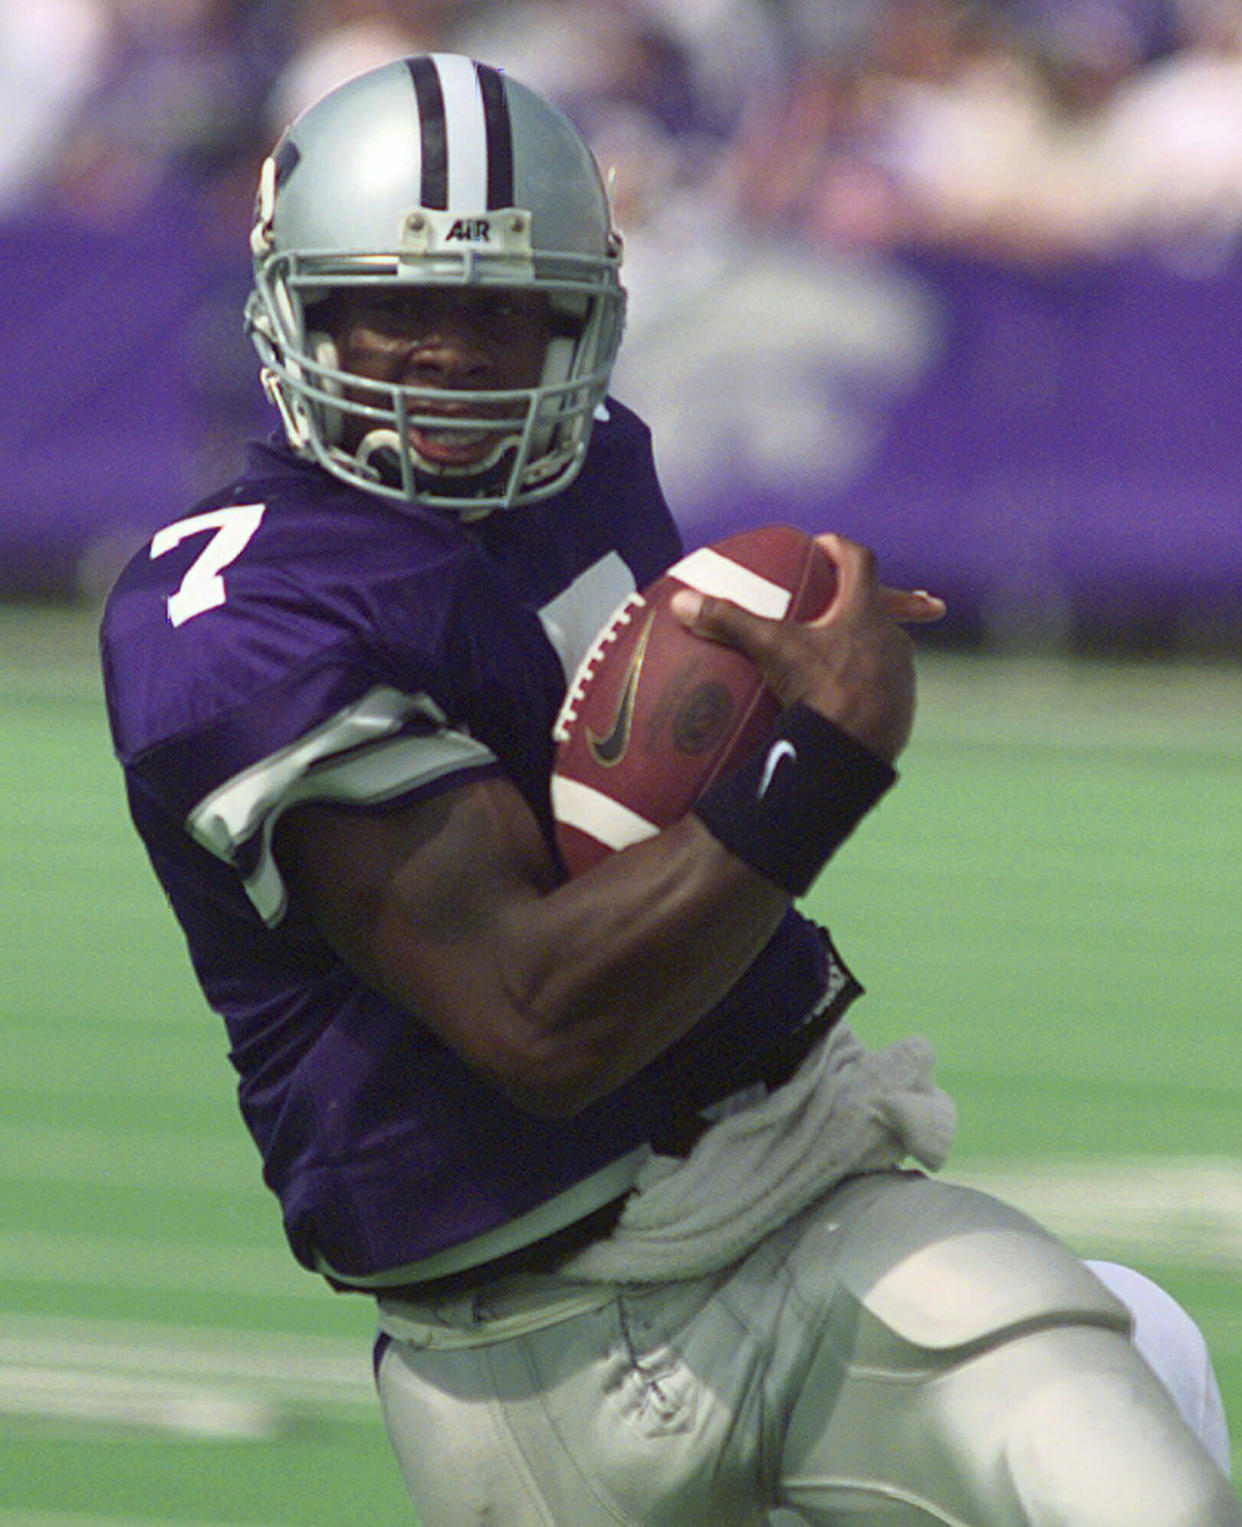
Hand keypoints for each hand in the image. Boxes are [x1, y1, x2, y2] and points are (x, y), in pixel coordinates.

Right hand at [670, 533, 943, 763]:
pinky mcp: (902, 707)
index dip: (840, 548)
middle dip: (855, 601)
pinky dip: (866, 681)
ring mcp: (902, 674)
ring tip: (836, 652)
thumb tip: (683, 602)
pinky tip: (845, 694)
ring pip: (883, 646)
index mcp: (865, 611)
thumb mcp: (772, 650)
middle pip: (876, 604)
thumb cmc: (820, 691)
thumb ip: (731, 622)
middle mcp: (892, 637)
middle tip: (835, 601)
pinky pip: (885, 684)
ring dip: (864, 643)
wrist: (854, 753)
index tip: (822, 547)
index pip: (860, 560)